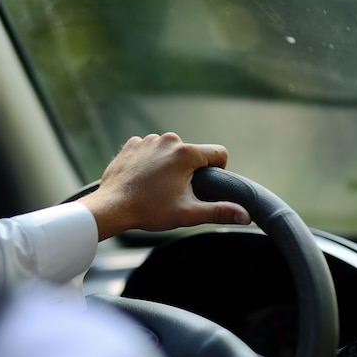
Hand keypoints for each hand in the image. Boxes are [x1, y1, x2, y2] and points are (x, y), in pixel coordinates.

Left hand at [78, 132, 250, 240]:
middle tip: (175, 192)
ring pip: (170, 151)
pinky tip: (143, 180)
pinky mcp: (132, 144)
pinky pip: (150, 150)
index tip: (205, 185)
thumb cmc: (148, 210)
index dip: (218, 170)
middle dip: (189, 171)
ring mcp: (147, 140)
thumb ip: (219, 212)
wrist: (111, 207)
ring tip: (156, 187)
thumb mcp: (187, 213)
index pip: (218, 153)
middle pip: (192, 153)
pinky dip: (150, 162)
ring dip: (169, 166)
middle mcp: (168, 140)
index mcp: (185, 153)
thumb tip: (245, 215)